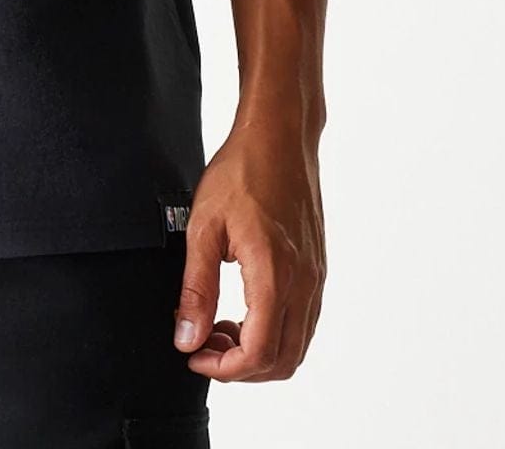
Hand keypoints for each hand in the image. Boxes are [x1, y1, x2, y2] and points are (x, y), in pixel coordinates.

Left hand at [172, 124, 326, 381]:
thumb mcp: (203, 227)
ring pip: (297, 345)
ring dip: (259, 352)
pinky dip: (275, 332)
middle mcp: (304, 283)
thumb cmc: (241, 171)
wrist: (279, 136)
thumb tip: (187, 338)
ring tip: (219, 327)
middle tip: (203, 344)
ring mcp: (316, 277)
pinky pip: (303, 321)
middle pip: (282, 361)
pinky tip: (243, 309)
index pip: (258, 353)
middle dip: (240, 368)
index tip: (193, 355)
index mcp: (275, 275)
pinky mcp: (317, 268)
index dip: (223, 368)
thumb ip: (196, 288)